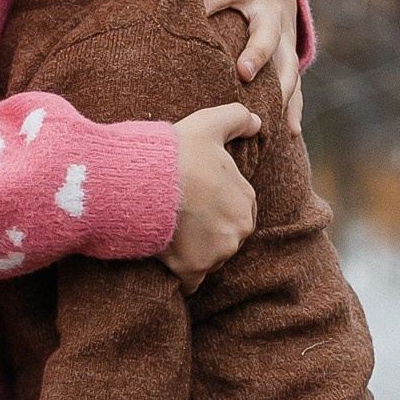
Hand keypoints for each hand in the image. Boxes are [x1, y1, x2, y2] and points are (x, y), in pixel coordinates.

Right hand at [165, 102, 260, 288]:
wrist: (142, 180)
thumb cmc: (175, 151)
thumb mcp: (208, 124)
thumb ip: (236, 117)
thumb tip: (257, 121)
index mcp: (245, 199)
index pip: (236, 209)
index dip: (215, 204)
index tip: (195, 199)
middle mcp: (238, 229)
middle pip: (225, 236)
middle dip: (208, 230)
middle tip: (181, 217)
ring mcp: (217, 253)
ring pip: (210, 258)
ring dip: (195, 251)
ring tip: (171, 233)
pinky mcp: (193, 270)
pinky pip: (192, 282)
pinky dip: (183, 275)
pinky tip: (168, 261)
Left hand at [205, 0, 303, 131]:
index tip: (199, 8)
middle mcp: (268, 16)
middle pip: (267, 34)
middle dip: (258, 52)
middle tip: (244, 71)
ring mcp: (282, 41)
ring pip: (286, 65)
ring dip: (280, 87)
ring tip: (271, 111)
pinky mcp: (288, 61)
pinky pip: (295, 86)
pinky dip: (294, 107)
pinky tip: (290, 129)